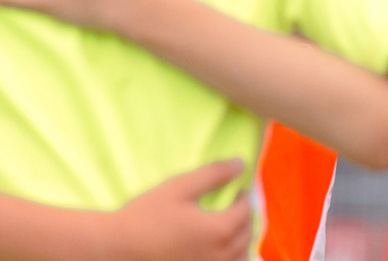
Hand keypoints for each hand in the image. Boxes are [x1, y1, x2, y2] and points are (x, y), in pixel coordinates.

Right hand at [105, 159, 252, 260]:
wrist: (114, 250)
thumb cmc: (145, 217)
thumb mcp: (179, 188)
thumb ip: (213, 174)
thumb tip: (240, 163)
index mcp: (219, 230)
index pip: (245, 211)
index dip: (244, 199)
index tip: (239, 192)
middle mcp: (220, 254)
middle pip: (246, 234)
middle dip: (245, 218)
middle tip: (237, 208)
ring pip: (240, 255)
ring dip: (241, 241)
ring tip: (231, 230)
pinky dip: (230, 258)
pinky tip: (218, 251)